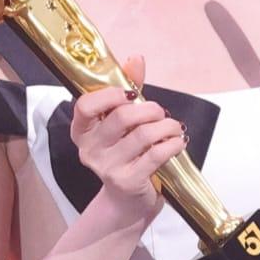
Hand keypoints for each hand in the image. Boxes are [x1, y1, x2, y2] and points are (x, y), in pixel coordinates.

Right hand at [71, 53, 187, 225]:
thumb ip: (127, 89)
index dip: (110, 95)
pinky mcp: (127, 181)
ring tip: (174, 127)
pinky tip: (178, 141)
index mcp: (82, 131)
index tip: (130, 94)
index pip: (84, 105)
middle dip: (149, 109)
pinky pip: (156, 154)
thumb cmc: (126, 154)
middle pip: (121, 117)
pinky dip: (173, 144)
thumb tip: (135, 59)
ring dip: (166, 126)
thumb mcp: (124, 121)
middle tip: (161, 112)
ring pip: (143, 134)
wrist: (127, 200)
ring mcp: (106, 167)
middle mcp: (89, 149)